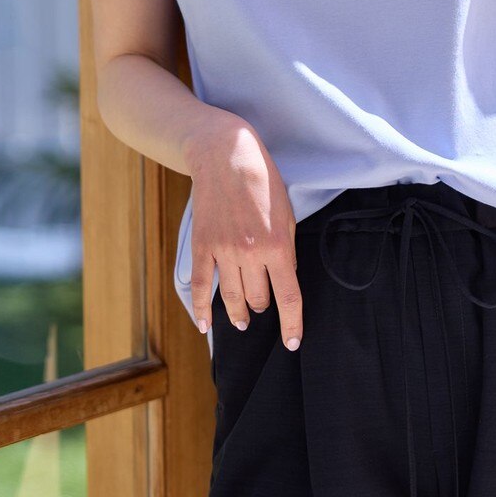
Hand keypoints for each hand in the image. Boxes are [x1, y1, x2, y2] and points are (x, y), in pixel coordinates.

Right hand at [185, 115, 303, 351]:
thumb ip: (286, 248)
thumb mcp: (286, 212)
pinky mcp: (202, 246)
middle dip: (263, 306)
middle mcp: (251, 253)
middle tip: (262, 306)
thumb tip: (284, 277)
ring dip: (239, 313)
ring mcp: (224, 251)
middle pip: (259, 298)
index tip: (293, 341)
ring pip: (232, 298)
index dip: (292, 324)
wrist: (225, 155)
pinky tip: (206, 324)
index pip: (289, 297)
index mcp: (278, 245)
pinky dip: (202, 310)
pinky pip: (202, 286)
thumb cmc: (262, 180)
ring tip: (242, 320)